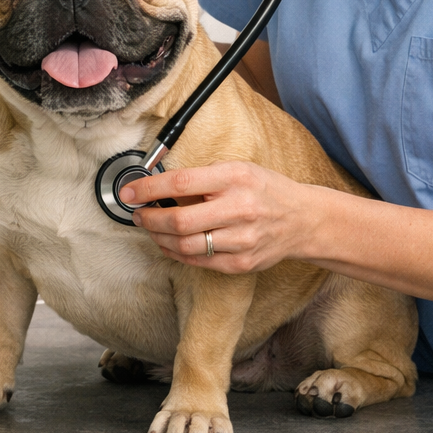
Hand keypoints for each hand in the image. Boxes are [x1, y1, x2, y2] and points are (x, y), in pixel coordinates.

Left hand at [121, 161, 320, 272]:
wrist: (303, 220)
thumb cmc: (265, 190)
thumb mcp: (238, 169)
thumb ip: (203, 177)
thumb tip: (158, 185)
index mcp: (236, 178)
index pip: (182, 182)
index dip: (149, 189)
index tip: (130, 192)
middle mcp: (239, 209)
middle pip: (179, 221)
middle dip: (149, 219)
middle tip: (138, 214)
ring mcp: (241, 240)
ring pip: (185, 246)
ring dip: (159, 239)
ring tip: (152, 229)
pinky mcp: (241, 263)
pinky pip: (198, 262)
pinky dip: (177, 253)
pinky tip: (170, 244)